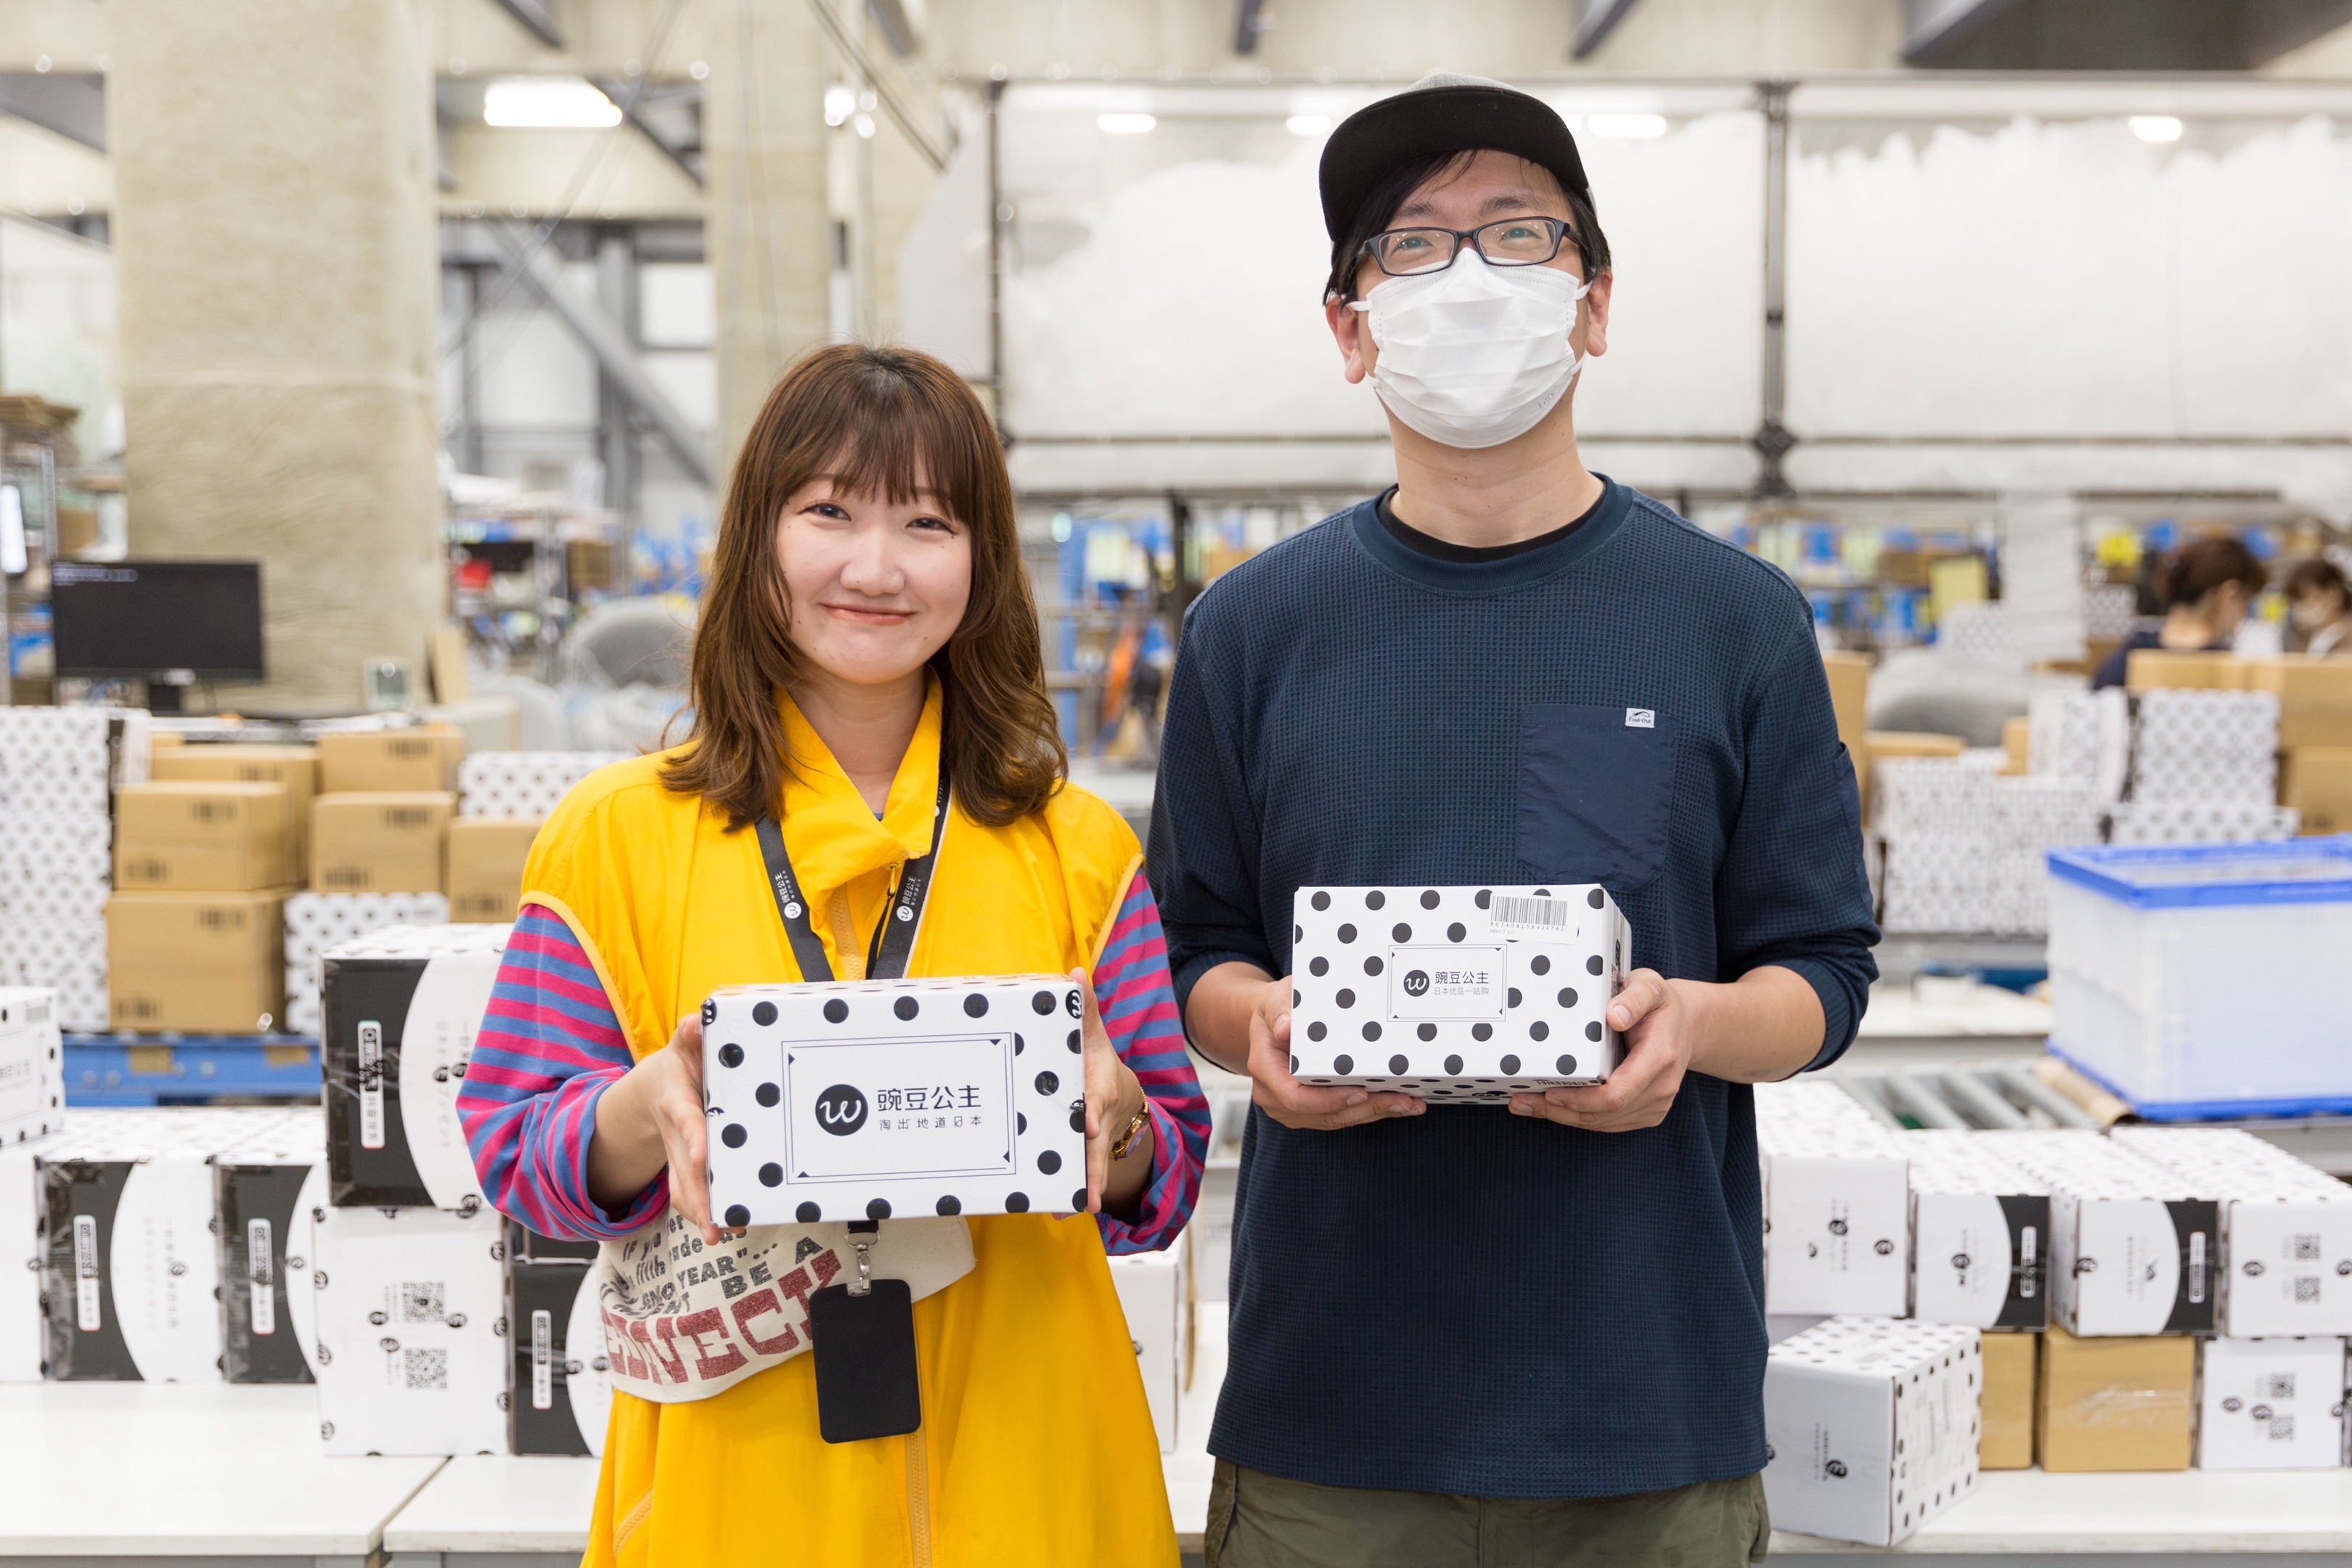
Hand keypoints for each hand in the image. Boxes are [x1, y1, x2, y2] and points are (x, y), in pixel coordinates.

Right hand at [589, 1012, 724, 1245]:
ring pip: (684, 1188)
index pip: (686, 1120)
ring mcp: (681, 1153)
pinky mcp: (689, 1166)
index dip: (694, 1138)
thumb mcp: (684, 1042)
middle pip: (684, 1169)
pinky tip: (729, 1226)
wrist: (658, 1087)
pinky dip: (705, 1211)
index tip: (702, 1157)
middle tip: (713, 1223)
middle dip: (697, 1197)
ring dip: (700, 1212)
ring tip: (720, 1233)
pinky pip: (691, 1193)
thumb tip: (697, 1021)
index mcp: (677, 1101)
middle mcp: (676, 1133)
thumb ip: (690, 1032)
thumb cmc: (683, 1063)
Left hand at [1076, 968, 1147, 1214]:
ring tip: (1075, 1209)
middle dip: (1095, 1166)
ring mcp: (1096, 1141)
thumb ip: (1085, 1007)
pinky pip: (1084, 1175)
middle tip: (1089, 1189)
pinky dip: (1076, 1195)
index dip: (1094, 1111)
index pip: (1099, 1100)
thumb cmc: (1097, 1060)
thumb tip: (1076, 972)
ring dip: (1088, 1187)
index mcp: (1101, 1087)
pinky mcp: (1087, 1156)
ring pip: (1094, 1166)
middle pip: (1098, 1144)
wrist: (1122, 1093)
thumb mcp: (1093, 1033)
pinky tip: (1060, 1212)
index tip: (1090, 1123)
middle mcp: (1101, 1118)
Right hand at [1243, 973, 1421, 1130]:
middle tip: (1403, 1101)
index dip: (1328, 1100)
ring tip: (1409, 1104)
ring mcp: (1291, 1108)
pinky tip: (1397, 1103)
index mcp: (1265, 1068)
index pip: (1295, 1096)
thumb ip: (1279, 1010)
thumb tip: (1286, 1028)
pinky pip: (1340, 1116)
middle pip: (1323, 1114)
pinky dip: (1369, 1110)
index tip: (1361, 1091)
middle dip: (1365, 1109)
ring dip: (1374, 1113)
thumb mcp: (1275, 998)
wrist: (1273, 1022)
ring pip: (1336, 1119)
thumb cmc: (1277, 1007)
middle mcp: (1274, 1096)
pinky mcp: (1309, 1111)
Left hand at [1509, 969, 1687, 1131]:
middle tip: (1521, 1101)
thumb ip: (1634, 998)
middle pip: (1605, 1114)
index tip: (1549, 1092)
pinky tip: (1551, 1107)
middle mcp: (1661, 1087)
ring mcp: (1656, 1105)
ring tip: (1526, 1105)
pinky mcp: (1647, 1112)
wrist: (1686, 1026)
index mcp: (1659, 1058)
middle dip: (1561, 1112)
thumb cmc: (1660, 1004)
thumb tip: (1614, 1016)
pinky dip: (1578, 1118)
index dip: (1581, 1099)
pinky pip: (1609, 1123)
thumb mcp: (1649, 986)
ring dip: (1564, 1118)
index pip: (1617, 1093)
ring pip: (1604, 1123)